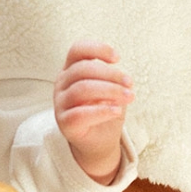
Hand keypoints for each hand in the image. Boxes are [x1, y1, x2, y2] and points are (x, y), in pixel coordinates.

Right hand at [54, 41, 133, 184]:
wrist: (98, 143)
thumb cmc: (104, 110)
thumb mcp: (110, 90)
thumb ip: (112, 80)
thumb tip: (122, 80)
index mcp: (71, 70)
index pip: (77, 50)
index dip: (97, 49)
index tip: (118, 58)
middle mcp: (62, 83)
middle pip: (82, 69)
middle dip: (110, 74)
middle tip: (130, 83)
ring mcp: (60, 103)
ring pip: (82, 89)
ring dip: (110, 91)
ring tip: (129, 97)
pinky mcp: (64, 123)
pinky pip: (80, 114)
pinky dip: (102, 110)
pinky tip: (116, 111)